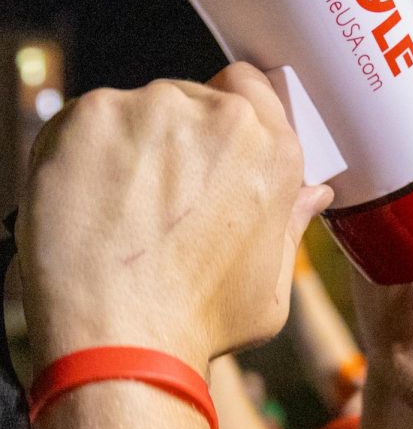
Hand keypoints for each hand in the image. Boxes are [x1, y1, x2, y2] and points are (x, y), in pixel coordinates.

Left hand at [17, 62, 332, 373]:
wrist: (119, 338)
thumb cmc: (197, 324)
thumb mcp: (270, 291)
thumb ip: (290, 228)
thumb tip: (312, 195)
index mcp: (271, 152)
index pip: (251, 90)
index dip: (227, 120)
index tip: (210, 154)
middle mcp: (217, 117)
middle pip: (191, 102)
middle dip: (177, 143)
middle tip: (161, 206)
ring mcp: (149, 109)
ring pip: (138, 113)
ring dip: (131, 150)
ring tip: (123, 217)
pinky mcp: (89, 116)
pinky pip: (88, 124)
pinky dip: (85, 157)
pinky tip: (90, 208)